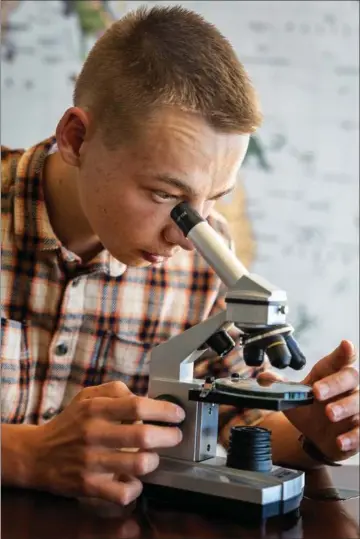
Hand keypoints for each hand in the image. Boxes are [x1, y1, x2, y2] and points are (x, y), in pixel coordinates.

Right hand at [30, 382, 184, 504]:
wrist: (36, 455)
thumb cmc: (69, 423)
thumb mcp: (87, 396)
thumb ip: (116, 390)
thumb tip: (144, 397)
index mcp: (95, 409)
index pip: (137, 405)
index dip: (163, 410)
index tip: (177, 414)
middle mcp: (93, 433)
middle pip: (143, 434)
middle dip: (169, 436)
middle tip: (175, 436)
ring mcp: (91, 461)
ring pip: (139, 463)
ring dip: (154, 460)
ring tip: (153, 456)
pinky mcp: (89, 486)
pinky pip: (123, 492)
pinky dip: (135, 487)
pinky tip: (134, 479)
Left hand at [284, 340, 358, 461]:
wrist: (317, 436)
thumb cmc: (309, 409)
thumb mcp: (292, 396)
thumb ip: (279, 385)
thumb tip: (263, 378)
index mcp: (330, 374)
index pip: (340, 360)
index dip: (344, 353)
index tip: (345, 345)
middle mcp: (348, 388)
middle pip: (350, 378)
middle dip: (334, 383)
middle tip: (317, 392)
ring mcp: (356, 408)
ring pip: (357, 403)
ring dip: (344, 408)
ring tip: (329, 414)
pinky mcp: (358, 429)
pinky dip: (352, 436)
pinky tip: (340, 440)